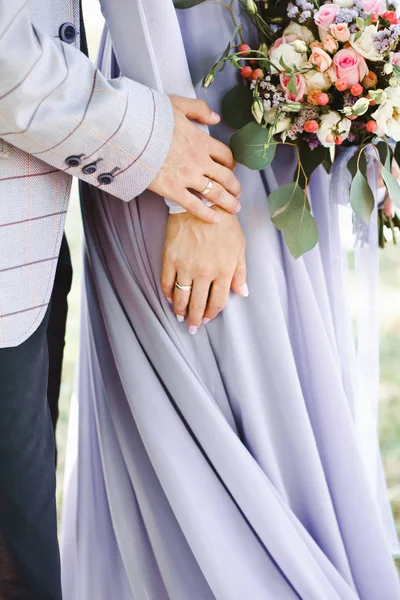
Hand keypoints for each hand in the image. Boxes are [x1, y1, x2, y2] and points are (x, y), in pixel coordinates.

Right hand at [148, 95, 241, 223]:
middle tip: (237, 193)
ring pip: (215, 193)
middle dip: (234, 187)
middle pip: (225, 177)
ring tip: (234, 208)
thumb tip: (216, 118)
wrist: (130, 132)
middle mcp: (199, 160)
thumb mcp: (177, 104)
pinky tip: (215, 219)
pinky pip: (194, 205)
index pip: (225, 155)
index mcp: (201, 140)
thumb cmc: (150, 117)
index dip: (231, 164)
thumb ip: (199, 109)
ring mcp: (187, 176)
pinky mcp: (172, 189)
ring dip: (228, 202)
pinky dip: (206, 214)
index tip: (231, 169)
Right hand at [161, 207, 247, 332]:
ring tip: (180, 316)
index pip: (218, 301)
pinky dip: (167, 294)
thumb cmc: (224, 224)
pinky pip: (166, 282)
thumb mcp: (239, 247)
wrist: (202, 203)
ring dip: (180, 311)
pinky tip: (170, 299)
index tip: (208, 318)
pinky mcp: (170, 258)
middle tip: (193, 327)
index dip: (213, 313)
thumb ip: (240, 272)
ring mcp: (185, 266)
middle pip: (198, 305)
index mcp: (223, 270)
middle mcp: (204, 272)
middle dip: (195, 320)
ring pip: (181, 298)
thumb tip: (242, 292)